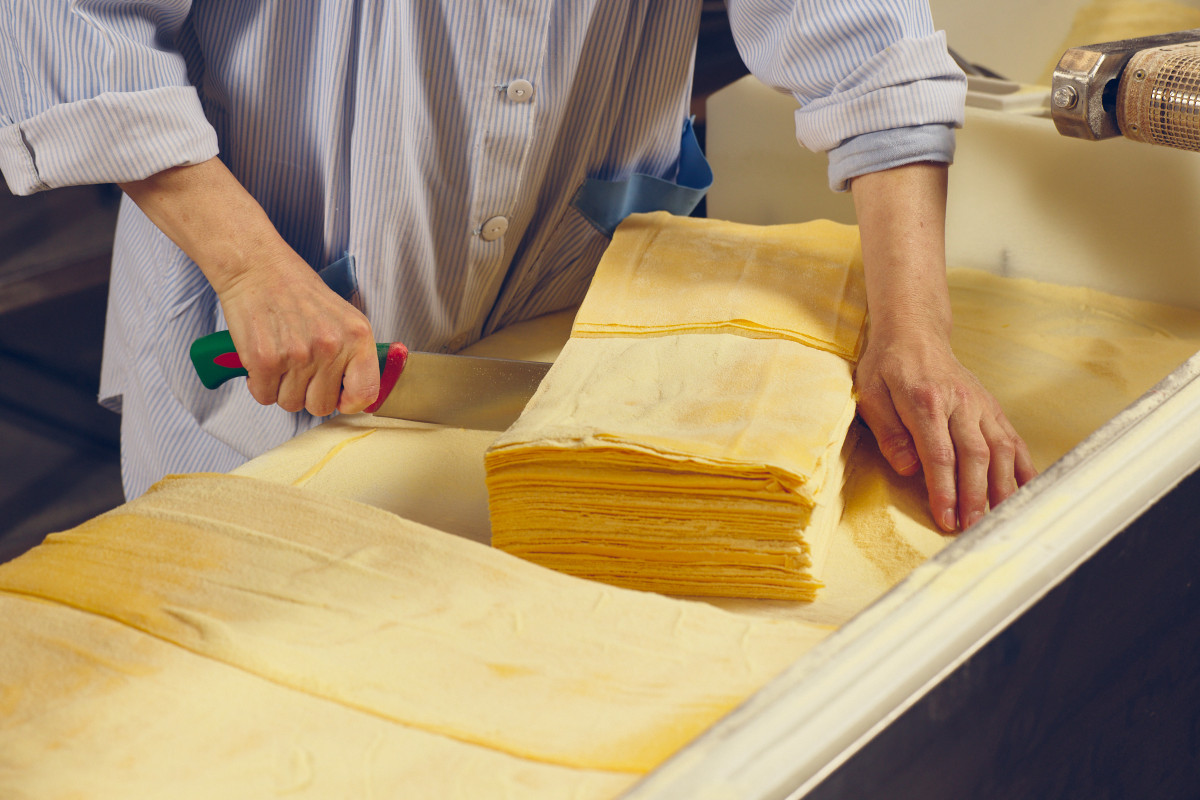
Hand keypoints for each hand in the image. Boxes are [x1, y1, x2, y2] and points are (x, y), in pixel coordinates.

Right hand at [120, 157, 379, 416]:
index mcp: (357, 336)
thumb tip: (356, 394)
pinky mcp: (265, 360)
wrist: (257, 266)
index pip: (365, 394)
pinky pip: (264, 396)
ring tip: (282, 358)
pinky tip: (264, 361)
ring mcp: (298, 355)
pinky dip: (260, 384)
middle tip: (300, 369)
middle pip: (322, 406)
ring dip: (282, 388)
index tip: (338, 396)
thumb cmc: (297, 290)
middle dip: (308, 394)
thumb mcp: (343, 316)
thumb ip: (353, 354)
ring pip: (291, 404)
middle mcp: (331, 347)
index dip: (349, 401)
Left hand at [854, 322, 1036, 531]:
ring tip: (998, 518)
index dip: (944, 489)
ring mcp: (980, 405)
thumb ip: (889, 433)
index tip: (946, 517)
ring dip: (1002, 488)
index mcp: (925, 400)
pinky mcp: (992, 407)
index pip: (940, 454)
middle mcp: (960, 402)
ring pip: (1000, 450)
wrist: (915, 332)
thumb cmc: (888, 366)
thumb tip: (909, 469)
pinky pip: (1012, 439)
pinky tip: (1025, 490)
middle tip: (971, 527)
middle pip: (974, 456)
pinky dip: (1022, 467)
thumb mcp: (870, 394)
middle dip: (974, 496)